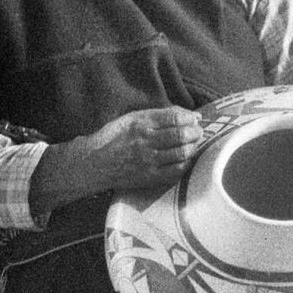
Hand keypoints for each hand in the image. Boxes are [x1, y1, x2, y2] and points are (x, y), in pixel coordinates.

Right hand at [80, 107, 204, 191]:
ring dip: (193, 147)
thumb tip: (188, 114)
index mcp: (140, 123)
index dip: (190, 118)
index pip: (175, 118)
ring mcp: (148, 160)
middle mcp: (145, 141)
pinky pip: (177, 170)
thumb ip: (158, 115)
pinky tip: (186, 159)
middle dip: (196, 132)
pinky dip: (187, 163)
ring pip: (182, 153)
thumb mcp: (131, 118)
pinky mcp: (150, 177)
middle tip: (198, 132)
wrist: (94, 164)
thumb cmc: (114, 138)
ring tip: (194, 144)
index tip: (195, 118)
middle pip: (182, 135)